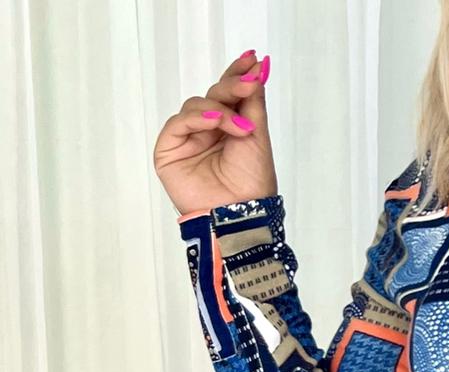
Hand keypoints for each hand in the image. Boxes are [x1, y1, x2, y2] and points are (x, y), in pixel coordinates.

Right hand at [153, 50, 277, 216]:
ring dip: (219, 110)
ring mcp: (188, 140)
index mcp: (229, 129)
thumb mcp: (257, 135)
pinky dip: (197, 118)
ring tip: (241, 127)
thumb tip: (257, 68)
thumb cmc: (252, 183)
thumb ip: (252, 102)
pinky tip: (215, 122)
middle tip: (250, 83)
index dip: (237, 75)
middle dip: (232, 88)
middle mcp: (207, 132)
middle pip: (213, 95)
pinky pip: (179, 122)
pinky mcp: (169, 150)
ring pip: (195, 105)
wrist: (241, 214)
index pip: (228, 95)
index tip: (252, 59)